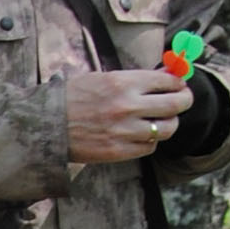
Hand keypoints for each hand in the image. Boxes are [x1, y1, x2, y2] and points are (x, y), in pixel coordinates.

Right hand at [65, 69, 192, 162]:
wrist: (45, 125)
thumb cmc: (70, 98)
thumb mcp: (101, 78)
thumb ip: (133, 79)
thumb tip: (163, 76)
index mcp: (124, 82)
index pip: (168, 81)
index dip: (178, 82)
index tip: (179, 84)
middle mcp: (128, 106)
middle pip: (176, 104)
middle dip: (184, 101)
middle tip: (183, 101)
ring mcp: (125, 131)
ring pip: (167, 129)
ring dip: (168, 124)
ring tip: (161, 121)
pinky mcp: (118, 151)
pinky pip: (149, 147)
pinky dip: (150, 141)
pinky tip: (141, 135)